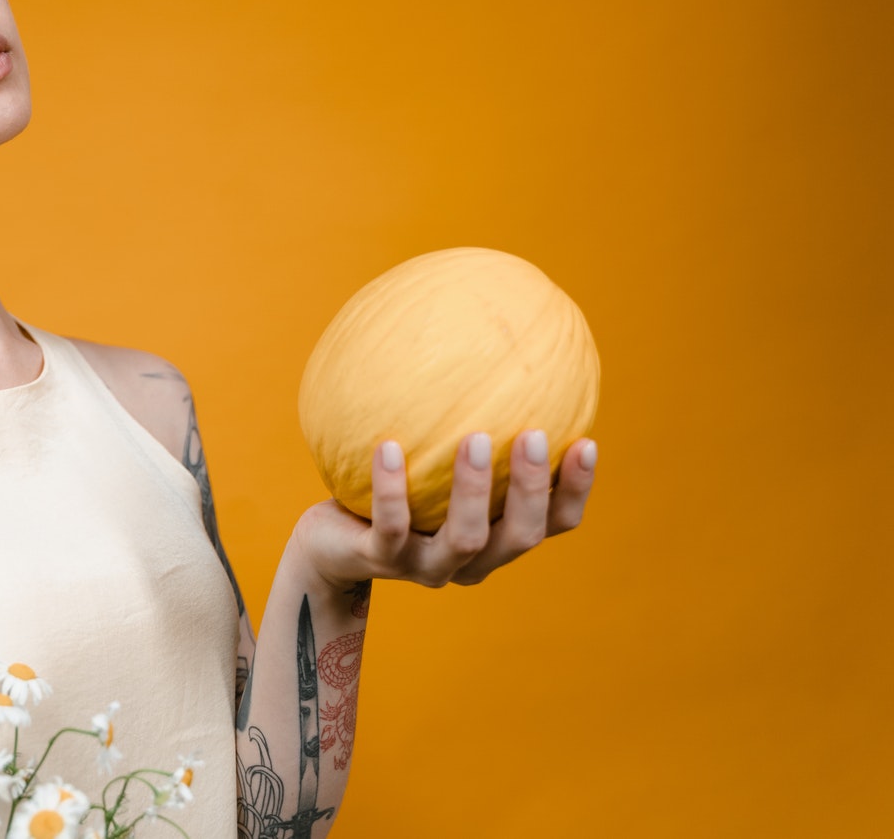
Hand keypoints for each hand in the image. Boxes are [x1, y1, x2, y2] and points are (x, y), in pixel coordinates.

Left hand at [292, 431, 597, 588]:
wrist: (329, 547)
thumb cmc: (389, 493)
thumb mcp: (430, 462)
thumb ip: (460, 430)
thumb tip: (486, 350)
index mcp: (495, 538)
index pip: (553, 524)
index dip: (574, 490)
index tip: (587, 442)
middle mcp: (470, 561)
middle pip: (520, 536)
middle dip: (531, 488)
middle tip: (532, 434)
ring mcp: (426, 566)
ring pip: (466, 539)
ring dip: (473, 489)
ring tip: (473, 437)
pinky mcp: (380, 560)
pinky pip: (391, 526)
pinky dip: (391, 488)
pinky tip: (387, 445)